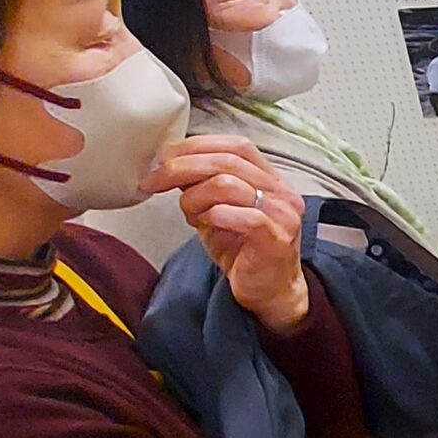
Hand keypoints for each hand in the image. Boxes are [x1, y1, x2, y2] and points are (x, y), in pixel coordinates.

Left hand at [145, 135, 310, 333]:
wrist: (267, 291)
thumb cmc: (243, 251)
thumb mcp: (217, 211)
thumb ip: (203, 186)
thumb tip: (168, 165)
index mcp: (270, 179)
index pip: (236, 146)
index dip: (196, 146)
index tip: (163, 159)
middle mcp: (282, 192)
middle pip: (229, 161)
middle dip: (182, 167)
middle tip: (154, 181)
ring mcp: (283, 214)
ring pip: (229, 185)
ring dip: (196, 198)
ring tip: (190, 216)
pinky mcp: (277, 238)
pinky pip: (242, 216)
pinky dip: (215, 216)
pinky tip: (206, 225)